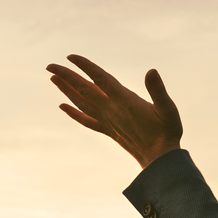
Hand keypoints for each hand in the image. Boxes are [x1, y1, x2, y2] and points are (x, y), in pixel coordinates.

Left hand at [47, 55, 182, 168]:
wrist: (160, 160)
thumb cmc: (167, 132)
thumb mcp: (168, 109)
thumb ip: (158, 90)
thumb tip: (152, 71)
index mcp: (124, 101)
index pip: (100, 79)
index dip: (85, 67)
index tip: (70, 57)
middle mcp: (111, 110)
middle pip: (84, 89)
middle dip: (67, 76)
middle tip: (49, 66)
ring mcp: (108, 121)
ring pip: (82, 103)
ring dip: (66, 90)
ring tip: (53, 79)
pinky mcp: (109, 131)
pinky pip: (87, 120)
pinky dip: (73, 113)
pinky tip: (63, 106)